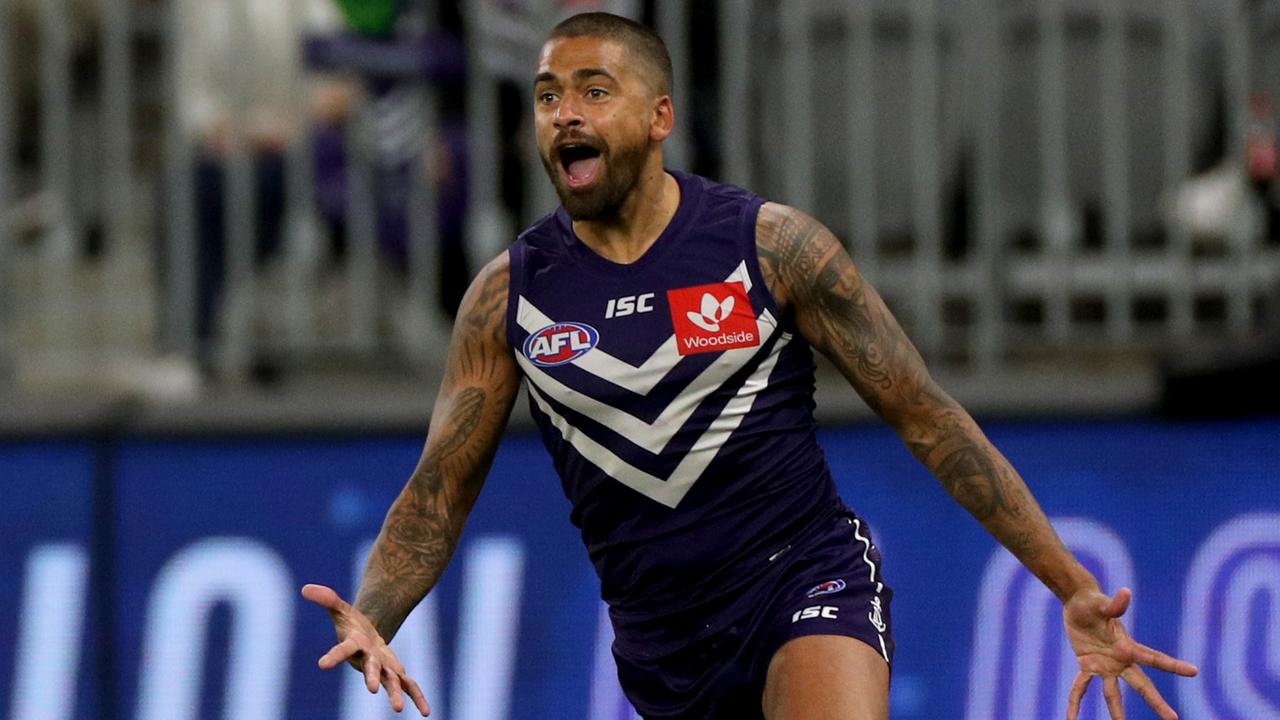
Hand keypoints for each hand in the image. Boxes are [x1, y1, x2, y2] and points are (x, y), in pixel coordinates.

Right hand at [302, 583, 430, 715]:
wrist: (367, 637)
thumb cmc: (351, 624)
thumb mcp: (341, 609)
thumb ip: (327, 599)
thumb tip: (306, 588)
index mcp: (354, 645)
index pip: (342, 649)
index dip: (333, 656)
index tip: (322, 664)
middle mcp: (367, 660)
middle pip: (370, 669)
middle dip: (371, 677)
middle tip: (372, 689)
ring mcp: (383, 669)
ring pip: (390, 682)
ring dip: (394, 694)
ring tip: (398, 709)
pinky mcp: (396, 673)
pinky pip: (410, 686)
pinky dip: (418, 697)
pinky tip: (426, 712)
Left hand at [1064, 587, 1197, 719]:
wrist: (1079, 602)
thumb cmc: (1093, 602)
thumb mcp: (1101, 604)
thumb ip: (1114, 604)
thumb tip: (1125, 592)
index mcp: (1128, 646)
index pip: (1155, 658)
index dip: (1174, 665)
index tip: (1194, 671)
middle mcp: (1120, 659)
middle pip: (1142, 685)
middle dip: (1157, 702)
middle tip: (1173, 719)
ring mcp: (1105, 665)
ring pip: (1113, 693)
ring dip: (1116, 711)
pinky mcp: (1087, 665)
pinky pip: (1081, 687)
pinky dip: (1075, 702)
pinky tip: (1071, 717)